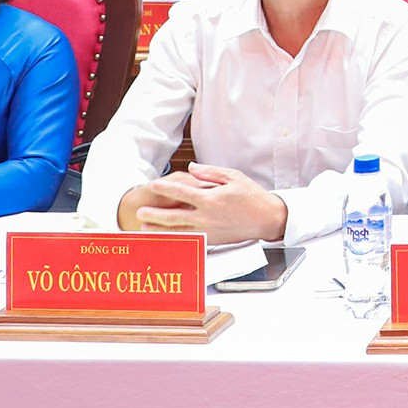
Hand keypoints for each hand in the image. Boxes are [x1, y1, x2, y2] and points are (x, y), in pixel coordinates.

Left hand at [131, 164, 287, 243]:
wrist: (267, 219)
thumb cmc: (252, 196)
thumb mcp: (234, 177)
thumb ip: (210, 172)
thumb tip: (190, 168)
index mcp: (212, 199)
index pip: (182, 192)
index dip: (165, 187)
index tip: (152, 185)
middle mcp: (207, 217)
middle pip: (174, 216)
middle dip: (155, 214)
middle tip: (140, 212)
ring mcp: (209, 231)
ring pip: (178, 231)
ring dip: (160, 230)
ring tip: (145, 228)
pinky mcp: (212, 240)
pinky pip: (188, 240)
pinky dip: (174, 239)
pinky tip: (165, 238)